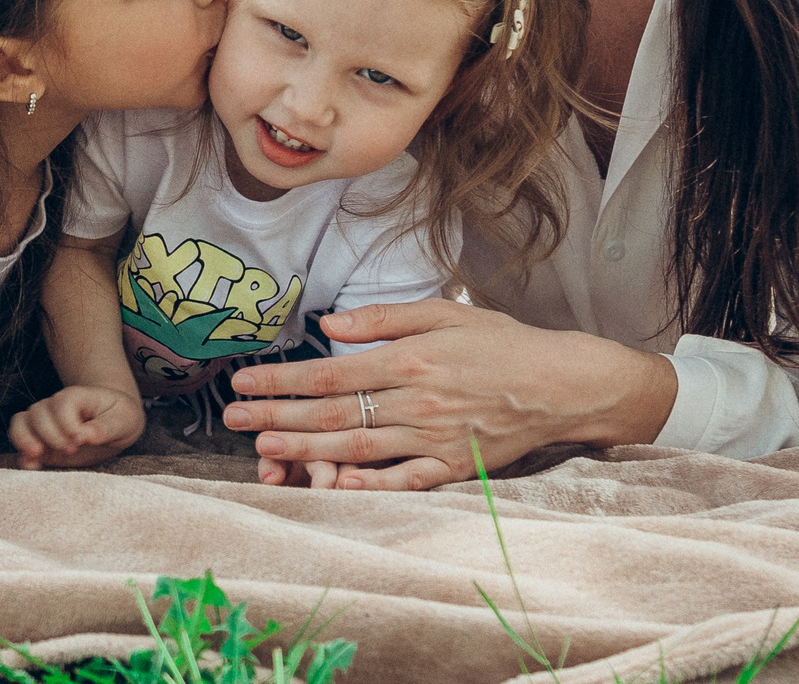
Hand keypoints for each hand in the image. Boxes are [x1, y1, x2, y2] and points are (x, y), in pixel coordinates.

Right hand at [6, 384, 145, 469]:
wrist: (112, 423)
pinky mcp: (39, 442)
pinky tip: (33, 467)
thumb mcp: (124, 419)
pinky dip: (22, 455)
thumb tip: (88, 436)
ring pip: (20, 423)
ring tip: (37, 456)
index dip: (67, 423)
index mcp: (75, 396)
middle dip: (51, 435)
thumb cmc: (119, 417)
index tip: (80, 440)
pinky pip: (19, 442)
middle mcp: (53, 407)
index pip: (61, 403)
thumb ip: (106, 427)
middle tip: (70, 451)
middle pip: (37, 413)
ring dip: (25, 440)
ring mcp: (43, 424)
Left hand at [221, 300, 679, 489]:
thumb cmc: (502, 343)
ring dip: (306, 451)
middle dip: (277, 417)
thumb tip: (329, 327)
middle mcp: (416, 402)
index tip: (243, 382)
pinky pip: (405, 481)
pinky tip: (334, 486)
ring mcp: (435, 438)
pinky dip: (370, 486)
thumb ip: (384, 319)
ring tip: (263, 451)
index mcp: (409, 360)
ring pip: (358, 448)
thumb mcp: (444, 312)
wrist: (564, 384)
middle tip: (233, 419)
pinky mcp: (454, 467)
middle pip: (333, 415)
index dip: (282, 380)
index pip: (330, 374)